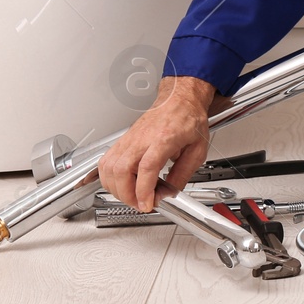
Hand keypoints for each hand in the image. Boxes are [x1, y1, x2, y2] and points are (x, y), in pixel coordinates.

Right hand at [97, 75, 218, 211]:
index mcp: (164, 138)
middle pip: (121, 169)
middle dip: (127, 194)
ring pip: (109, 166)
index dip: (143, 190)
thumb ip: (182, 174)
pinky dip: (108, 178)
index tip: (147, 204)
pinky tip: (121, 184)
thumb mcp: (197, 150)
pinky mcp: (122, 140)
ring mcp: (129, 138)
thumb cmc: (188, 119)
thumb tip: (169, 193)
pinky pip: (106, 161)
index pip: (147, 166)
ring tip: (132, 196)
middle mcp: (142, 138)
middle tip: (141, 204)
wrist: (179, 99)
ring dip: (116, 188)